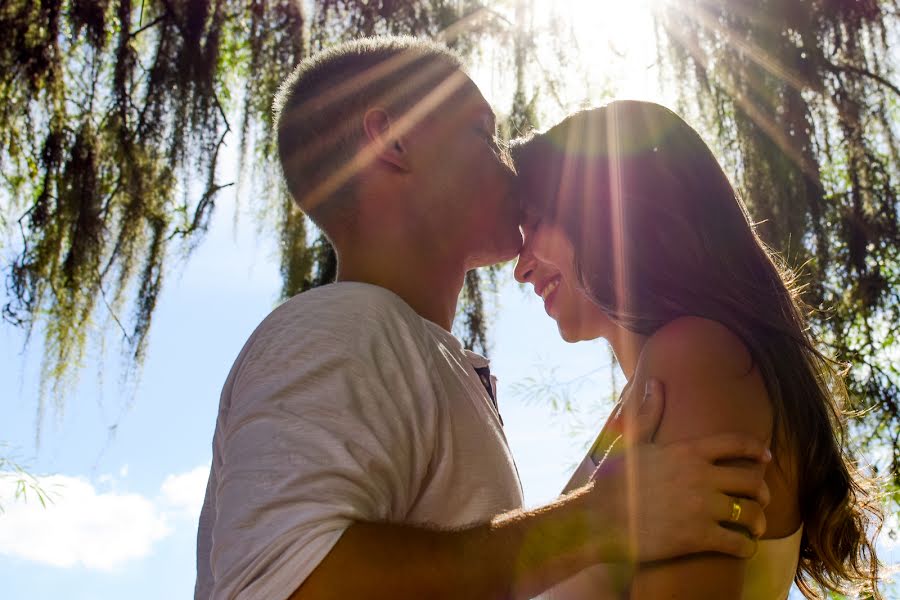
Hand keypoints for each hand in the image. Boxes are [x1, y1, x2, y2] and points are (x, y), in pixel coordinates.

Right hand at [587, 379, 770, 562]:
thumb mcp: (632, 442)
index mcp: (688, 452)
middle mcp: (701, 477)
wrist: (597, 518)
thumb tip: (654, 383)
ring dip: (759, 522)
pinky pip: (738, 543)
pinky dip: (747, 548)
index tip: (765, 457)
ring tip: (756, 528)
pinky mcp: (698, 537)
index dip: (756, 450)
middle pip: (752, 481)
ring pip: (750, 513)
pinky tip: (743, 548)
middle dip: (763, 491)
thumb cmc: (612, 480)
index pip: (736, 444)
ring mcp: (702, 508)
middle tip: (761, 500)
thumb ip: (648, 413)